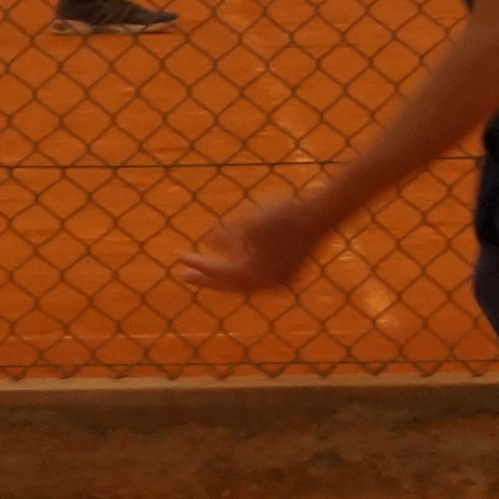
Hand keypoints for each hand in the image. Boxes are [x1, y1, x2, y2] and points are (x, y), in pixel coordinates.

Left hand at [180, 190, 335, 294]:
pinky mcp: (288, 275)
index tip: (179, 257)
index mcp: (255, 273)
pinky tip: (234, 261)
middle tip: (184, 274)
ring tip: (206, 269)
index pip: (219, 272)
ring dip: (225, 276)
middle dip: (207, 277)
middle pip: (230, 284)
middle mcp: (266, 284)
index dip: (198, 264)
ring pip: (245, 283)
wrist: (320, 216)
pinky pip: (258, 278)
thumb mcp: (250, 221)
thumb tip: (205, 240)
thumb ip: (227, 234)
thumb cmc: (284, 215)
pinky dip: (243, 271)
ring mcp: (279, 282)